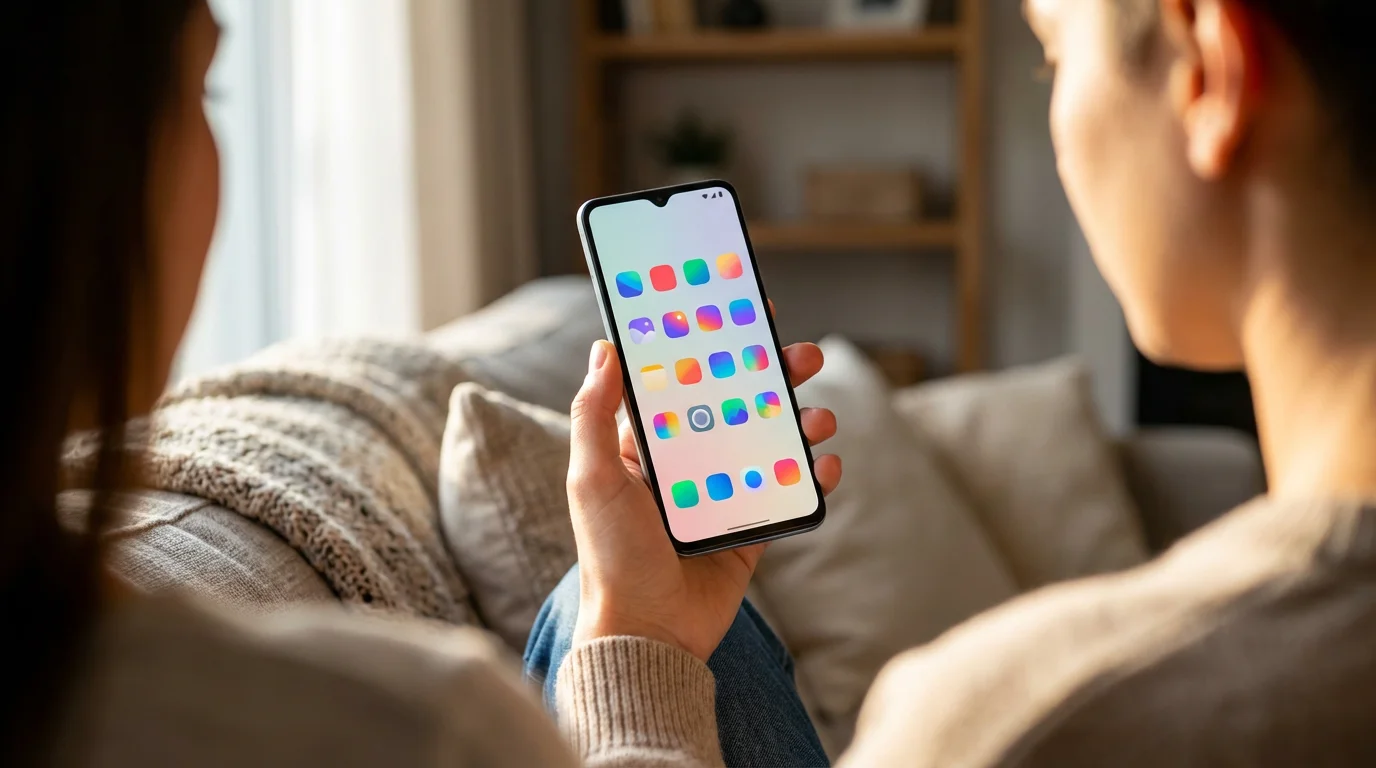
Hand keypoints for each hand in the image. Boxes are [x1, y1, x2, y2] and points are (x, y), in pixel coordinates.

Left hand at [567, 336, 841, 661]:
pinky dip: (815, 474)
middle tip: (804, 355)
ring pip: (772, 441)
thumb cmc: (611, 557)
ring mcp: (723, 493)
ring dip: (802, 421)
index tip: (744, 313)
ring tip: (820, 418)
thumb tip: (605, 349)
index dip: (713, 346)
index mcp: (647, 445)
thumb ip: (594, 414)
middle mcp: (688, 463)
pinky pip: (789, 491)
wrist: (648, 634)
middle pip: (739, 403)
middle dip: (774, 376)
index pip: (684, 380)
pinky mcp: (751, 528)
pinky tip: (829, 465)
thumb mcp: (592, 479)